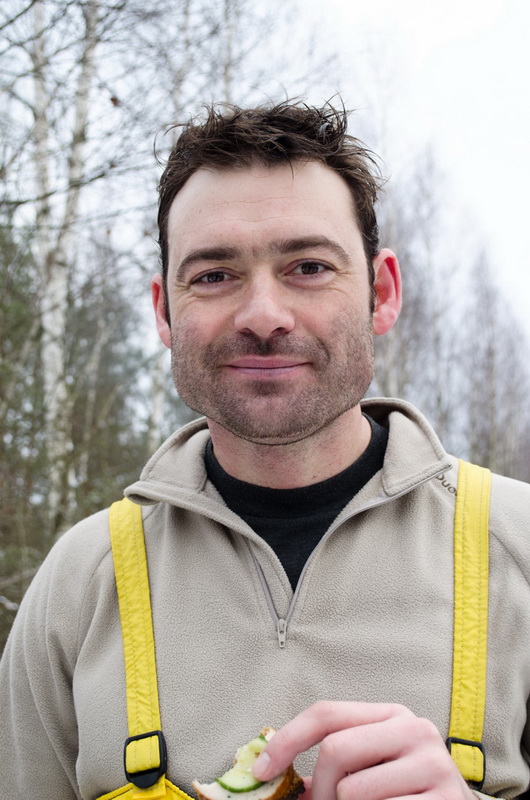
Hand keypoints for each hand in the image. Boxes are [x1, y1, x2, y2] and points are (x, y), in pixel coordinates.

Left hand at [252, 701, 476, 799]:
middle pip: (335, 749)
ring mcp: (433, 763)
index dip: (286, 741)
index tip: (260, 771)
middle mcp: (415, 729)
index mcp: (391, 715)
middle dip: (321, 789)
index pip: (327, 713)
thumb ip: (332, 764)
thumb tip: (268, 771)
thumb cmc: (404, 793)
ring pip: (354, 790)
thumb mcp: (370, 768)